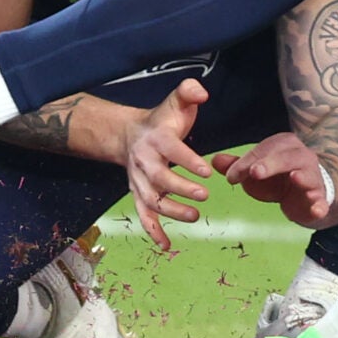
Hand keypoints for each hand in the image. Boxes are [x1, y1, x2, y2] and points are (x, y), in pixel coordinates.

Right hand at [123, 78, 214, 254]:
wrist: (130, 134)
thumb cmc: (162, 120)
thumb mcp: (176, 101)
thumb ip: (189, 92)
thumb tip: (202, 92)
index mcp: (156, 138)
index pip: (172, 150)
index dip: (188, 160)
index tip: (207, 171)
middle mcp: (144, 161)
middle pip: (159, 178)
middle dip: (181, 189)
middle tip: (204, 195)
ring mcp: (139, 181)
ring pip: (152, 200)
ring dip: (172, 212)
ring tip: (195, 216)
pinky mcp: (138, 195)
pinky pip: (142, 216)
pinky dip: (152, 232)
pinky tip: (165, 245)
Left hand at [212, 132, 335, 227]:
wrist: (304, 196)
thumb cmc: (277, 178)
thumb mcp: (256, 172)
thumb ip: (238, 166)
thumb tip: (214, 160)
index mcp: (283, 145)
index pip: (263, 151)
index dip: (246, 163)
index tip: (231, 177)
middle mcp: (301, 156)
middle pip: (286, 157)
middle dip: (270, 163)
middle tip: (255, 172)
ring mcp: (312, 176)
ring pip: (307, 174)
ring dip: (301, 176)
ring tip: (295, 178)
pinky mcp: (319, 197)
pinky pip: (322, 200)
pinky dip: (320, 205)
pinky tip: (317, 210)